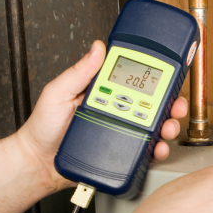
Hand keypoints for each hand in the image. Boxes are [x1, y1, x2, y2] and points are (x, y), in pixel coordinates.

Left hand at [14, 40, 187, 191]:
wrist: (38, 163)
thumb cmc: (43, 129)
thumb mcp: (57, 93)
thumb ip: (78, 72)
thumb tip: (97, 49)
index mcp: (102, 92)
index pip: (133, 80)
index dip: (153, 76)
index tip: (166, 73)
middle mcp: (115, 111)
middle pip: (152, 104)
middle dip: (170, 103)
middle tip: (174, 105)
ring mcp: (121, 132)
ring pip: (154, 127)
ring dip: (167, 126)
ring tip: (166, 128)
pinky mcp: (122, 153)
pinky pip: (145, 151)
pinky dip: (157, 150)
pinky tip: (157, 148)